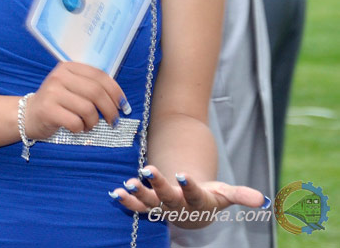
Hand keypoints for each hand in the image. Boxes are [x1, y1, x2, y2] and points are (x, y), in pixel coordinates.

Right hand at [24, 61, 128, 140]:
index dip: (115, 91)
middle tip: (113, 121)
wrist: (28, 114)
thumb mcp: (72, 87)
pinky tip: (77, 128)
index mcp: (69, 67)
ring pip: (87, 108)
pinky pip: (75, 121)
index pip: (99, 76)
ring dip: (94, 122)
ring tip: (89, 125)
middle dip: (110, 109)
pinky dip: (81, 128)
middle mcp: (60, 76)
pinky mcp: (47, 109)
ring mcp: (52, 92)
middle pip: (96, 92)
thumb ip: (91, 86)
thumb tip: (120, 100)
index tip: (123, 105)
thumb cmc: (57, 102)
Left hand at [108, 165, 270, 228]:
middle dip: (158, 184)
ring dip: (138, 192)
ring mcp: (161, 208)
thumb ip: (241, 195)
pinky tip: (116, 191)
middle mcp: (178, 208)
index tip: (182, 173)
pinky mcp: (149, 207)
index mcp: (197, 203)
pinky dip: (127, 200)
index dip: (189, 185)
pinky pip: (136, 206)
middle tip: (148, 170)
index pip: (194, 194)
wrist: (191, 212)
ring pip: (149, 202)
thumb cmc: (209, 197)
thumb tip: (265, 201)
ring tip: (128, 181)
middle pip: (168, 197)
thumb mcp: (224, 193)